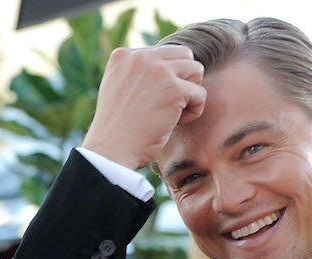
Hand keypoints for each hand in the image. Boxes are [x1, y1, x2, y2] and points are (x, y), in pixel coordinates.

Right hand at [81, 44, 205, 169]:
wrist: (111, 151)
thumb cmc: (116, 130)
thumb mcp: (118, 89)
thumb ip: (137, 73)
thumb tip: (168, 67)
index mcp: (124, 55)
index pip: (162, 54)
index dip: (164, 79)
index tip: (150, 102)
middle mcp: (141, 57)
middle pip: (183, 55)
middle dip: (183, 79)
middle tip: (169, 104)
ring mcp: (159, 71)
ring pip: (196, 70)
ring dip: (190, 92)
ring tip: (173, 112)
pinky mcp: (174, 89)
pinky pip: (200, 94)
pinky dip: (193, 112)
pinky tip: (174, 123)